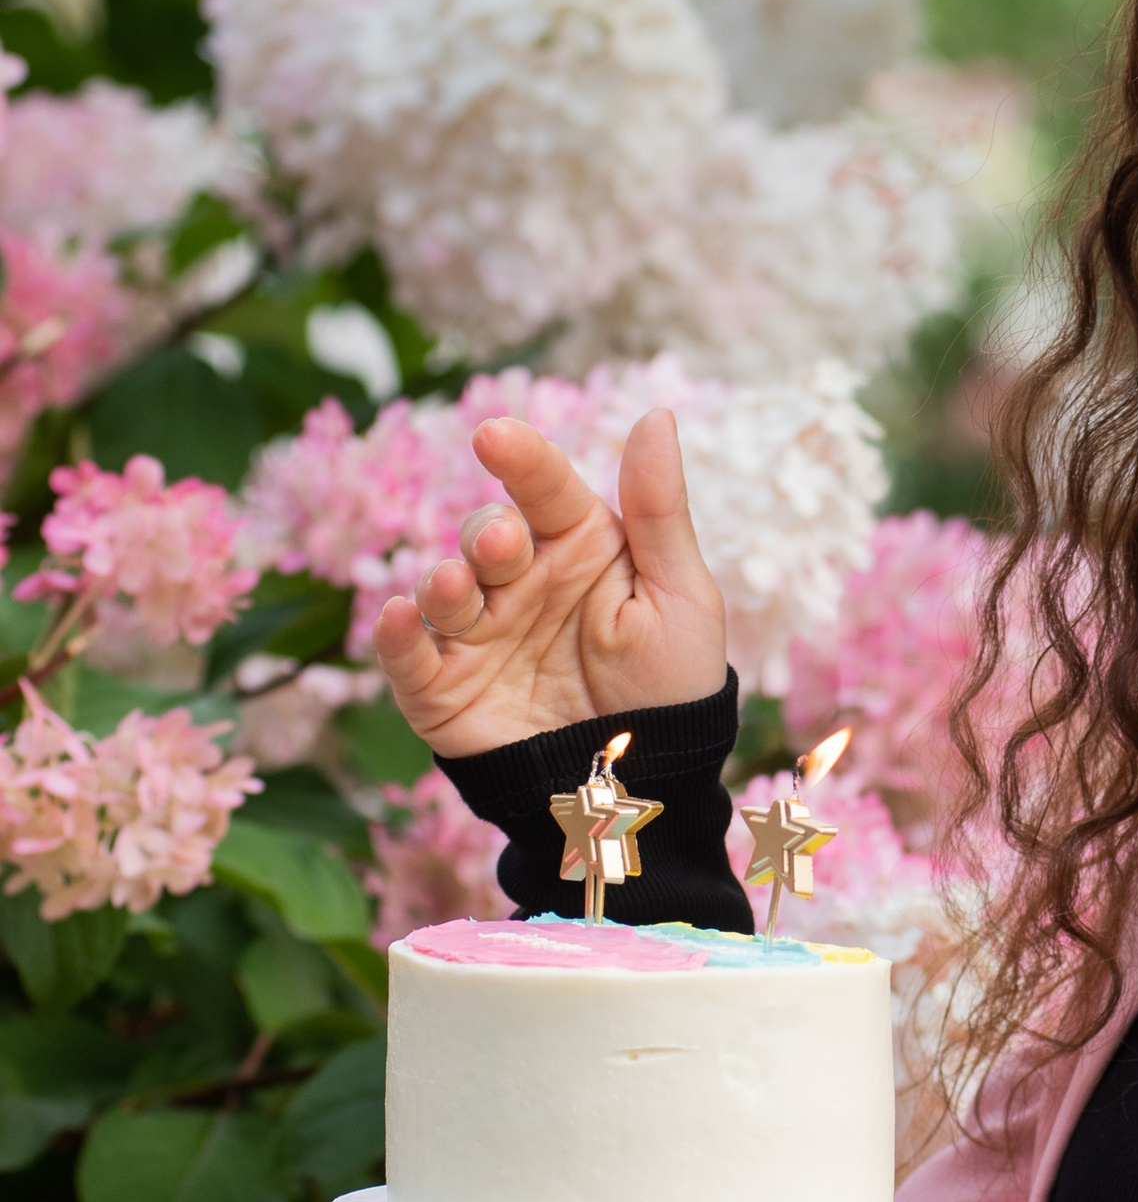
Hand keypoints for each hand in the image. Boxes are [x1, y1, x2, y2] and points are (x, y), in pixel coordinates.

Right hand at [372, 410, 727, 756]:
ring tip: (457, 588)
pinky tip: (394, 617)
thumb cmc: (671, 686)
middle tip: (505, 548)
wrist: (648, 787)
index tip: (495, 435)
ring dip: (443, 583)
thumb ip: (658, 510)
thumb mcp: (679, 595)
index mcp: (580, 547)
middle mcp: (522, 582)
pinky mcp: (445, 691)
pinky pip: (408, 658)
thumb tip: (655, 414)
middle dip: (488, 535)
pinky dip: (394, 637)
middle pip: (487, 535)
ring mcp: (480, 635)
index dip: (520, 458)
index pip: (545, 488)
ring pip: (442, 590)